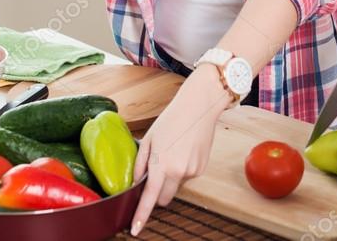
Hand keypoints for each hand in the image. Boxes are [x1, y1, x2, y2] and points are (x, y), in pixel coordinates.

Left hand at [130, 66, 231, 234]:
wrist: (199, 107)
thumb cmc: (172, 119)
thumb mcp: (149, 138)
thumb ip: (140, 163)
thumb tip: (135, 182)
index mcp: (161, 164)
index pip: (149, 198)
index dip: (141, 215)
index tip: (136, 229)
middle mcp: (178, 172)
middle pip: (163, 198)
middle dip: (156, 193)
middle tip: (154, 173)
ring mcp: (192, 172)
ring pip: (175, 186)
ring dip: (170, 178)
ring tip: (172, 152)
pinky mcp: (201, 169)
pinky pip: (186, 177)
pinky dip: (181, 170)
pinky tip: (183, 150)